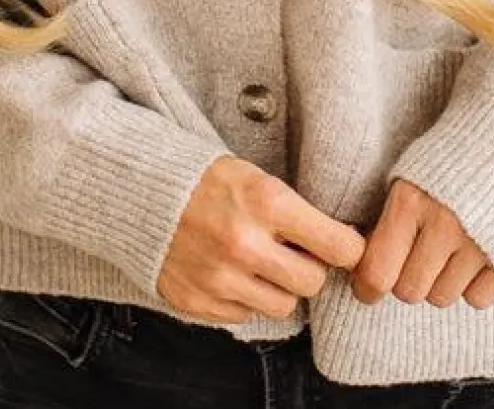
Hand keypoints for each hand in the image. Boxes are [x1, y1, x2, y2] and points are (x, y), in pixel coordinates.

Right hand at [158, 155, 365, 325]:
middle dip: (311, 268)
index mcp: (267, 202)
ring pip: (282, 306)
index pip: (338, 246)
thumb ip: (295, 211)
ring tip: (263, 262)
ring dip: (279, 287)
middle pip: (312, 282)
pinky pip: (245, 316)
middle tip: (297, 252)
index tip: (347, 246)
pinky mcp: (198, 302)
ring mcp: (220, 278)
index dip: (350, 248)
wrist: (143, 191)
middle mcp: (246, 244)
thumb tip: (343, 243)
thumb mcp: (256, 177)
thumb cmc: (208, 180)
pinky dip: (246, 298)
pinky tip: (233, 271)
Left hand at [349, 178, 493, 309]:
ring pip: (442, 298)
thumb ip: (388, 220)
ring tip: (449, 247)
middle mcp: (444, 225)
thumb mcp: (409, 176)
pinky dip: (474, 285)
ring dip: (440, 281)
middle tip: (415, 255)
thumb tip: (362, 268)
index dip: (367, 287)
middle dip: (406, 279)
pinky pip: (478, 299)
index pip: (376, 273)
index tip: (368, 287)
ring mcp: (480, 243)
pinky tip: (476, 254)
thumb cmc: (449, 156)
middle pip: (409, 292)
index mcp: (410, 201)